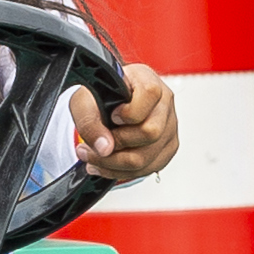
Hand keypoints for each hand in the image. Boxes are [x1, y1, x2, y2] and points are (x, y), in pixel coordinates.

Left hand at [69, 64, 177, 182]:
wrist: (106, 103)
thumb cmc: (99, 96)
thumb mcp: (84, 101)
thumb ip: (90, 122)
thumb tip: (105, 148)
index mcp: (147, 81)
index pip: (149, 96)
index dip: (128, 112)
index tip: (111, 117)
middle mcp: (164, 103)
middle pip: (151, 133)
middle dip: (116, 146)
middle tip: (91, 148)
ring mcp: (169, 127)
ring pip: (148, 158)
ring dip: (114, 165)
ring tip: (93, 159)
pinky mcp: (167, 147)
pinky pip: (149, 168)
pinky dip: (123, 172)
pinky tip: (106, 165)